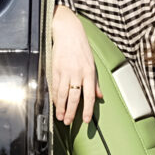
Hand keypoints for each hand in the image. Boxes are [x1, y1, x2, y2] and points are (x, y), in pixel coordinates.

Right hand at [50, 4, 99, 125]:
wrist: (68, 32)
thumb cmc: (81, 48)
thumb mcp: (92, 64)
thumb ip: (95, 82)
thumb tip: (100, 96)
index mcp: (89, 73)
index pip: (90, 96)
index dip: (88, 110)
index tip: (86, 120)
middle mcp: (78, 74)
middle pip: (75, 98)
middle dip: (72, 112)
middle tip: (69, 122)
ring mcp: (66, 72)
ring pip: (63, 94)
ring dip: (61, 108)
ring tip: (60, 117)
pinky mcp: (56, 69)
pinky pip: (55, 87)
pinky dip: (55, 97)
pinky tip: (55, 104)